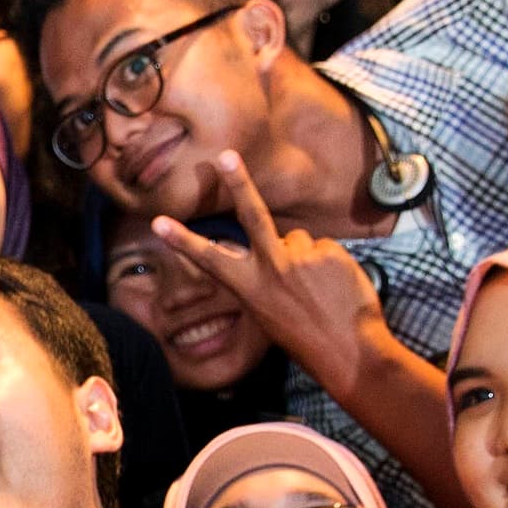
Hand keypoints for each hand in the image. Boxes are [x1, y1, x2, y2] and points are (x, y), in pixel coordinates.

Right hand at [150, 152, 392, 395]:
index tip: (158, 222)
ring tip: (318, 288)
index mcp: (249, 287)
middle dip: (238, 182)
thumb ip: (265, 277)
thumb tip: (277, 246)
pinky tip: (335, 287)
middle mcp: (271, 268)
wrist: (349, 351)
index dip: (182, 239)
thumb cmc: (306, 337)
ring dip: (305, 256)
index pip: (209, 258)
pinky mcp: (329, 253)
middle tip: (226, 156)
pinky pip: (325, 248)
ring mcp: (301, 258)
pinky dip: (330, 264)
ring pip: (298, 239)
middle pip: (252, 214)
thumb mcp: (269, 312)